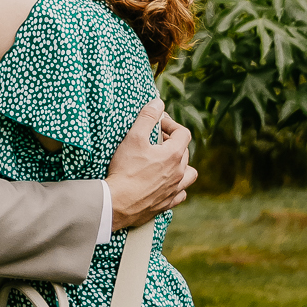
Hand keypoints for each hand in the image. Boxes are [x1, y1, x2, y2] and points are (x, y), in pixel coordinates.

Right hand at [104, 98, 196, 229]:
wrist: (117, 203)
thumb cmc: (125, 170)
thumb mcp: (134, 137)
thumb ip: (147, 117)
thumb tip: (158, 103)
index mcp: (174, 155)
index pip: (183, 133)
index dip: (171, 124)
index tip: (158, 124)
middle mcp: (179, 173)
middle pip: (184, 152)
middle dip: (172, 142)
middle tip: (155, 140)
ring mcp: (174, 190)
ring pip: (188, 174)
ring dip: (181, 166)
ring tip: (167, 163)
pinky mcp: (166, 204)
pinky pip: (180, 194)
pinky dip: (177, 187)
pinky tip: (167, 185)